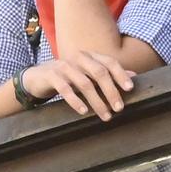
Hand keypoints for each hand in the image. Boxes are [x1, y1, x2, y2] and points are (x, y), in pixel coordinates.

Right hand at [22, 52, 137, 121]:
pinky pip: (65, 89)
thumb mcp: (88, 73)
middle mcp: (79, 58)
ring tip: (105, 115)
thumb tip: (133, 76)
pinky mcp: (52, 76)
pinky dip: (76, 101)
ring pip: (85, 83)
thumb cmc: (68, 76)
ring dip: (97, 101)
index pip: (110, 62)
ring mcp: (64, 66)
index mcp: (90, 56)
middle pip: (99, 73)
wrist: (37, 76)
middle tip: (119, 108)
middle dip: (111, 91)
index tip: (130, 89)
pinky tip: (84, 111)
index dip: (121, 74)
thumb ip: (108, 74)